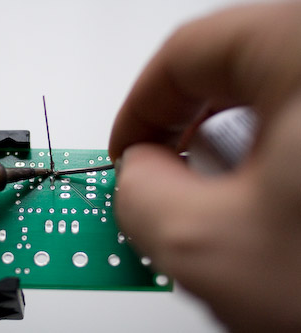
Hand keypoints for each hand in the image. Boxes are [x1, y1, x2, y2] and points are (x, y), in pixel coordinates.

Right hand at [109, 2, 300, 331]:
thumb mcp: (210, 248)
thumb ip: (138, 194)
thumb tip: (136, 171)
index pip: (187, 52)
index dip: (142, 105)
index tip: (129, 149)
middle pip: (236, 71)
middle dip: (189, 131)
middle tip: (169, 176)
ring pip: (281, 98)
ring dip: (240, 151)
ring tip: (234, 205)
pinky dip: (288, 159)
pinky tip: (288, 207)